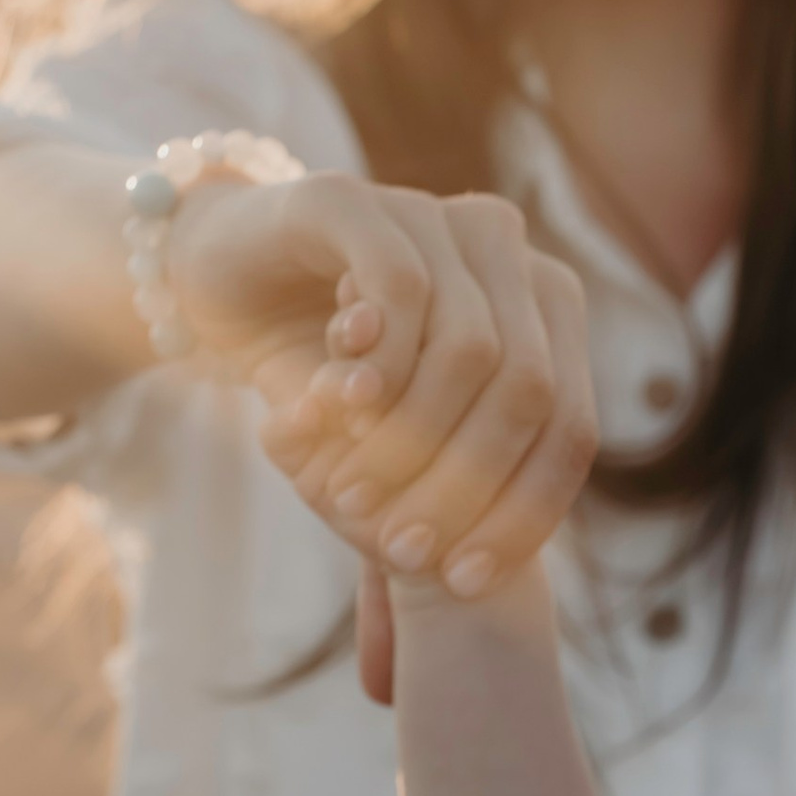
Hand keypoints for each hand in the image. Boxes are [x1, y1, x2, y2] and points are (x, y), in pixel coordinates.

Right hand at [209, 179, 597, 594]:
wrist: (225, 284)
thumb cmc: (323, 375)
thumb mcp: (388, 453)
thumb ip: (437, 496)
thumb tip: (463, 594)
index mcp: (545, 315)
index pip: (570, 428)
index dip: (524, 513)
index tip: (462, 580)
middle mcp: (512, 258)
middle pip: (530, 394)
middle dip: (463, 487)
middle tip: (396, 546)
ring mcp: (439, 218)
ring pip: (474, 348)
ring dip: (413, 439)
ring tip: (351, 494)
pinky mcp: (356, 200)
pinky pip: (401, 287)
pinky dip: (382, 360)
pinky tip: (349, 407)